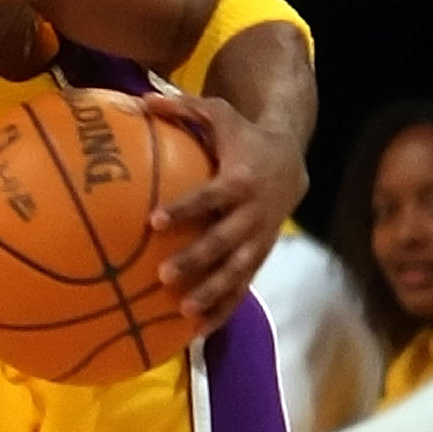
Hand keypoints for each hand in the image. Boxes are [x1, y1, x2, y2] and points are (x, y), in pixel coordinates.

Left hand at [143, 95, 305, 330]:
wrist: (292, 160)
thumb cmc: (244, 137)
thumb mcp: (220, 113)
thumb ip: (182, 108)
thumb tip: (140, 99)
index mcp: (240, 179)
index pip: (209, 197)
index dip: (184, 209)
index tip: (154, 222)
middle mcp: (253, 214)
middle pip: (224, 241)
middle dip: (196, 260)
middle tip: (163, 275)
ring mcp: (259, 239)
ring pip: (237, 272)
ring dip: (212, 293)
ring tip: (183, 312)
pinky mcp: (260, 257)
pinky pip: (243, 287)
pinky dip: (224, 309)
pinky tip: (199, 332)